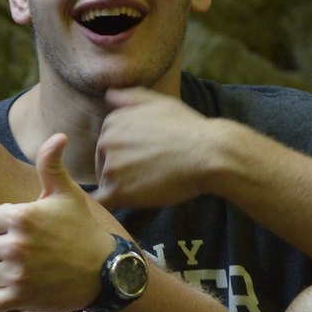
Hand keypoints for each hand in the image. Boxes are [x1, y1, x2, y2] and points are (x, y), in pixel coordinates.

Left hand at [0, 134, 110, 311]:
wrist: (105, 271)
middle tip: (23, 252)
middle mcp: (16, 245)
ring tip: (24, 269)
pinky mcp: (20, 298)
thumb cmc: (81, 230)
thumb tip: (58, 136)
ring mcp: (17, 274)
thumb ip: (51, 165)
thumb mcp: (65, 195)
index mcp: (19, 217)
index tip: (17, 231)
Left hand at [94, 85, 220, 209]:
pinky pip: (101, 204)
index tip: (142, 161)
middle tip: (149, 177)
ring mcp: (111, 167)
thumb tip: (108, 95)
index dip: (124, 155)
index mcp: (113, 121)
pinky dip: (104, 211)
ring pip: (106, 184)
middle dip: (121, 172)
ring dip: (120, 190)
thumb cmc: (189, 128)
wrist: (209, 154)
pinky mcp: (118, 191)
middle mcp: (106, 141)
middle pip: (103, 163)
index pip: (107, 143)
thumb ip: (129, 97)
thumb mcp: (158, 102)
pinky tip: (111, 216)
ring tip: (146, 192)